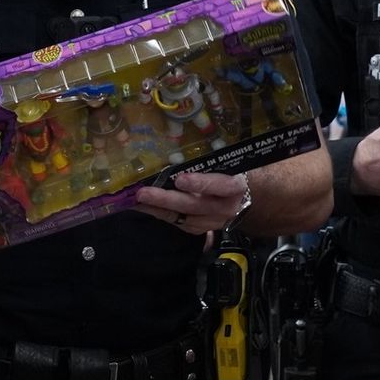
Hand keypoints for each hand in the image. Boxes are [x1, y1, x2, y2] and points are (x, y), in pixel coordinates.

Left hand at [133, 172, 249, 235]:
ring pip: (182, 218)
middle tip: (144, 193)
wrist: (245, 200)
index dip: (200, 183)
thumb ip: (210, 162)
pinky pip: (178, 223)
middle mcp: (224, 208)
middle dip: (166, 200)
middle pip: (193, 205)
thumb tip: (178, 151)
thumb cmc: (232, 173)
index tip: (180, 179)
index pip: (218, 185)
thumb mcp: (229, 165)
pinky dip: (160, 214)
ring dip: (156, 209)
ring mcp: (212, 222)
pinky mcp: (200, 229)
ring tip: (135, 200)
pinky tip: (144, 206)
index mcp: (234, 187)